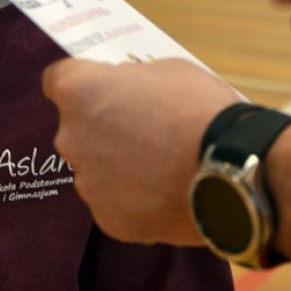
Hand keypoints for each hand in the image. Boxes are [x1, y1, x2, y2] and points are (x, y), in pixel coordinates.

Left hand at [42, 57, 236, 245]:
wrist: (233, 169)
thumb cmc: (200, 108)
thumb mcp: (165, 70)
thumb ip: (131, 81)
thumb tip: (125, 92)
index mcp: (79, 92)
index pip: (56, 79)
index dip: (82, 82)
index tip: (103, 88)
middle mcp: (70, 138)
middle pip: (77, 128)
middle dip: (103, 126)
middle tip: (144, 128)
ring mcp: (87, 183)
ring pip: (96, 168)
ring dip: (118, 164)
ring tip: (162, 164)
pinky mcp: (108, 220)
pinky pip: (115, 202)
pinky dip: (134, 198)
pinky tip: (166, 191)